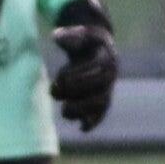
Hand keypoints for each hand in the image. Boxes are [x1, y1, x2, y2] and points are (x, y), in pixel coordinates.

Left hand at [50, 0, 117, 131]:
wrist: (98, 50)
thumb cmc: (85, 41)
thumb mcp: (79, 34)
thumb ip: (68, 35)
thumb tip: (56, 36)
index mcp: (106, 57)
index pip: (95, 67)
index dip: (77, 73)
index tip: (59, 76)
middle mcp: (110, 75)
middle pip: (98, 87)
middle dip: (74, 91)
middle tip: (53, 90)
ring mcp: (108, 88)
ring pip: (100, 104)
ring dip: (82, 110)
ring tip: (64, 111)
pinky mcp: (103, 100)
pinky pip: (102, 114)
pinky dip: (94, 122)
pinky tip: (82, 129)